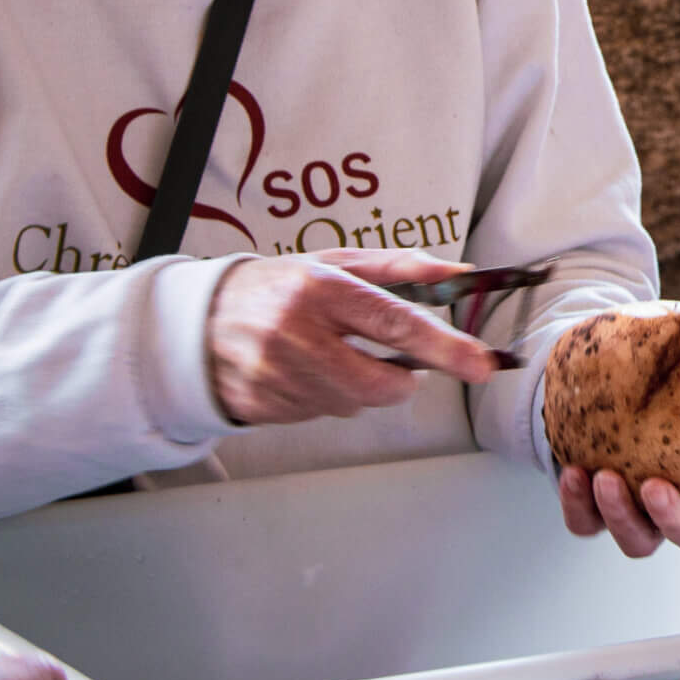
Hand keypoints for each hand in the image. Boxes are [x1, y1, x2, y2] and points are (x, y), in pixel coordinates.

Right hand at [207, 248, 503, 426]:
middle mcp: (295, 332)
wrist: (199, 319)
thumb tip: (457, 274)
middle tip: (393, 365)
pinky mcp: (262, 405)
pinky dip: (324, 399)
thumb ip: (399, 268)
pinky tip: (303, 373)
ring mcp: (275, 374)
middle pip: (379, 383)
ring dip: (357, 389)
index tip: (479, 363)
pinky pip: (319, 416)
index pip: (395, 322)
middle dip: (400, 382)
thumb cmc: (279, 286)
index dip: (444, 347)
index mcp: (320, 288)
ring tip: (329, 358)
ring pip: (351, 404)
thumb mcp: (335, 263)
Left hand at [557, 294, 679, 557]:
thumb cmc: (674, 378)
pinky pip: (588, 526)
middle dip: (675, 520)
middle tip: (654, 487)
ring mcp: (642, 512)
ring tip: (604, 476)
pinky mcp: (597, 511)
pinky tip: (574, 473)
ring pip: (640, 541)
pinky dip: (579, 508)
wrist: (617, 383)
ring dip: (622, 517)